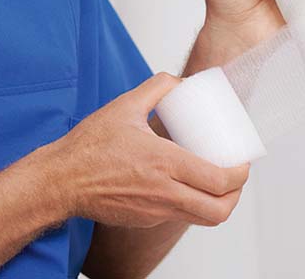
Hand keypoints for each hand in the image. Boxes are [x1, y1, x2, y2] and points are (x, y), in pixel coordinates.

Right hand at [42, 73, 249, 227]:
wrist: (62, 180)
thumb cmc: (89, 147)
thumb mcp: (125, 106)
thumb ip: (156, 87)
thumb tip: (180, 82)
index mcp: (164, 163)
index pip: (218, 179)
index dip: (240, 174)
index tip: (243, 163)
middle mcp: (164, 193)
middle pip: (219, 208)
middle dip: (236, 195)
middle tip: (236, 177)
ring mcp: (155, 211)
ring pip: (203, 219)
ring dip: (218, 204)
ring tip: (217, 184)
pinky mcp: (145, 221)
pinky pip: (180, 217)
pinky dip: (192, 205)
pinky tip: (186, 187)